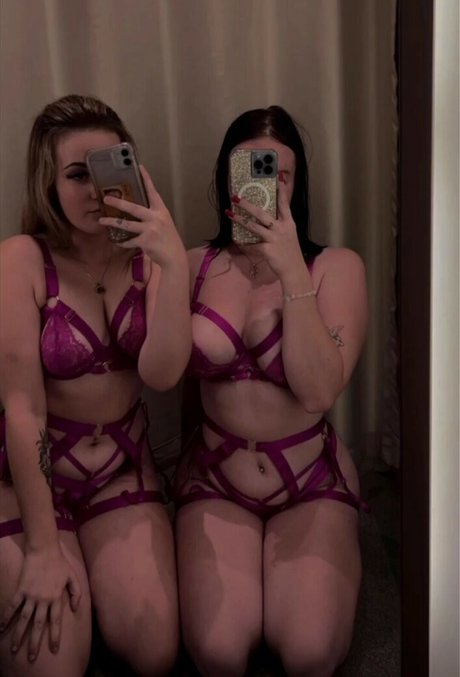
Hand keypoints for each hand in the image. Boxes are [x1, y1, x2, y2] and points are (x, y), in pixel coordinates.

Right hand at [0, 544, 80, 661]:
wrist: (44, 550)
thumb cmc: (60, 563)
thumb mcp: (72, 576)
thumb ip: (76, 593)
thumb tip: (75, 609)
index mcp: (56, 598)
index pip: (55, 622)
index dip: (54, 636)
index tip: (53, 649)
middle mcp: (43, 599)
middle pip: (38, 625)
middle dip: (35, 642)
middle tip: (31, 658)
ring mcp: (31, 595)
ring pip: (24, 620)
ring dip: (18, 635)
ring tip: (14, 649)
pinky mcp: (21, 590)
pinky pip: (12, 607)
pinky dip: (6, 618)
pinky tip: (1, 628)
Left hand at [99, 165, 186, 268]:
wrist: (174, 257)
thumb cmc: (168, 239)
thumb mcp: (164, 223)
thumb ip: (153, 215)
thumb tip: (138, 210)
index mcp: (161, 211)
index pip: (152, 192)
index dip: (146, 179)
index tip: (139, 167)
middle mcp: (156, 218)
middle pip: (134, 208)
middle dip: (118, 203)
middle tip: (106, 198)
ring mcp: (150, 230)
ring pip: (126, 224)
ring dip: (112, 222)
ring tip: (101, 220)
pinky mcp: (145, 241)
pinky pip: (129, 240)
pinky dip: (121, 242)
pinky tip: (115, 241)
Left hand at [228, 179, 305, 278]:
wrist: (293, 269)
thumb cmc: (290, 252)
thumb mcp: (289, 234)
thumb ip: (280, 225)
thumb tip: (268, 217)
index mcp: (288, 223)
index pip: (284, 204)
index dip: (281, 191)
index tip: (278, 178)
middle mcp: (281, 228)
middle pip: (262, 213)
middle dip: (247, 205)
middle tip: (236, 197)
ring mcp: (273, 239)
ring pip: (254, 226)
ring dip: (240, 219)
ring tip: (229, 213)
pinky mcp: (267, 249)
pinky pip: (252, 244)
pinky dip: (244, 242)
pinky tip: (236, 239)